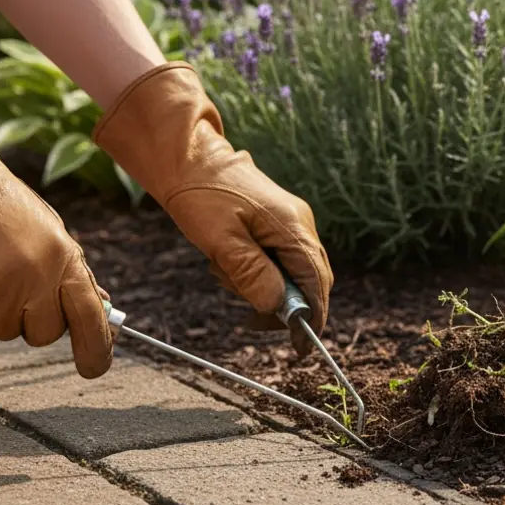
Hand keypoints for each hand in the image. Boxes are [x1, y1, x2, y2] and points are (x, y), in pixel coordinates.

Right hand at [0, 86, 113, 377]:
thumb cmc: (2, 209)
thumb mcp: (50, 233)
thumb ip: (71, 273)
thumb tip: (100, 310)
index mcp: (65, 259)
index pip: (91, 316)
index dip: (97, 347)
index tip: (94, 367)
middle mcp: (37, 278)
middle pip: (45, 333)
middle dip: (32, 320)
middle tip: (13, 284)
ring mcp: (0, 290)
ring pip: (5, 330)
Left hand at [94, 62, 332, 354]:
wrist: (186, 156)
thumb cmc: (201, 194)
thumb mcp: (220, 240)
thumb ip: (252, 274)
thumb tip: (278, 307)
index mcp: (292, 228)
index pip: (317, 284)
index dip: (311, 319)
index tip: (299, 348)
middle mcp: (299, 225)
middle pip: (309, 281)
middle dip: (282, 306)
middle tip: (248, 320)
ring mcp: (288, 222)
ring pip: (290, 273)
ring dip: (261, 286)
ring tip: (223, 272)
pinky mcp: (274, 223)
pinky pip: (276, 259)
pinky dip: (255, 272)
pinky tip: (225, 263)